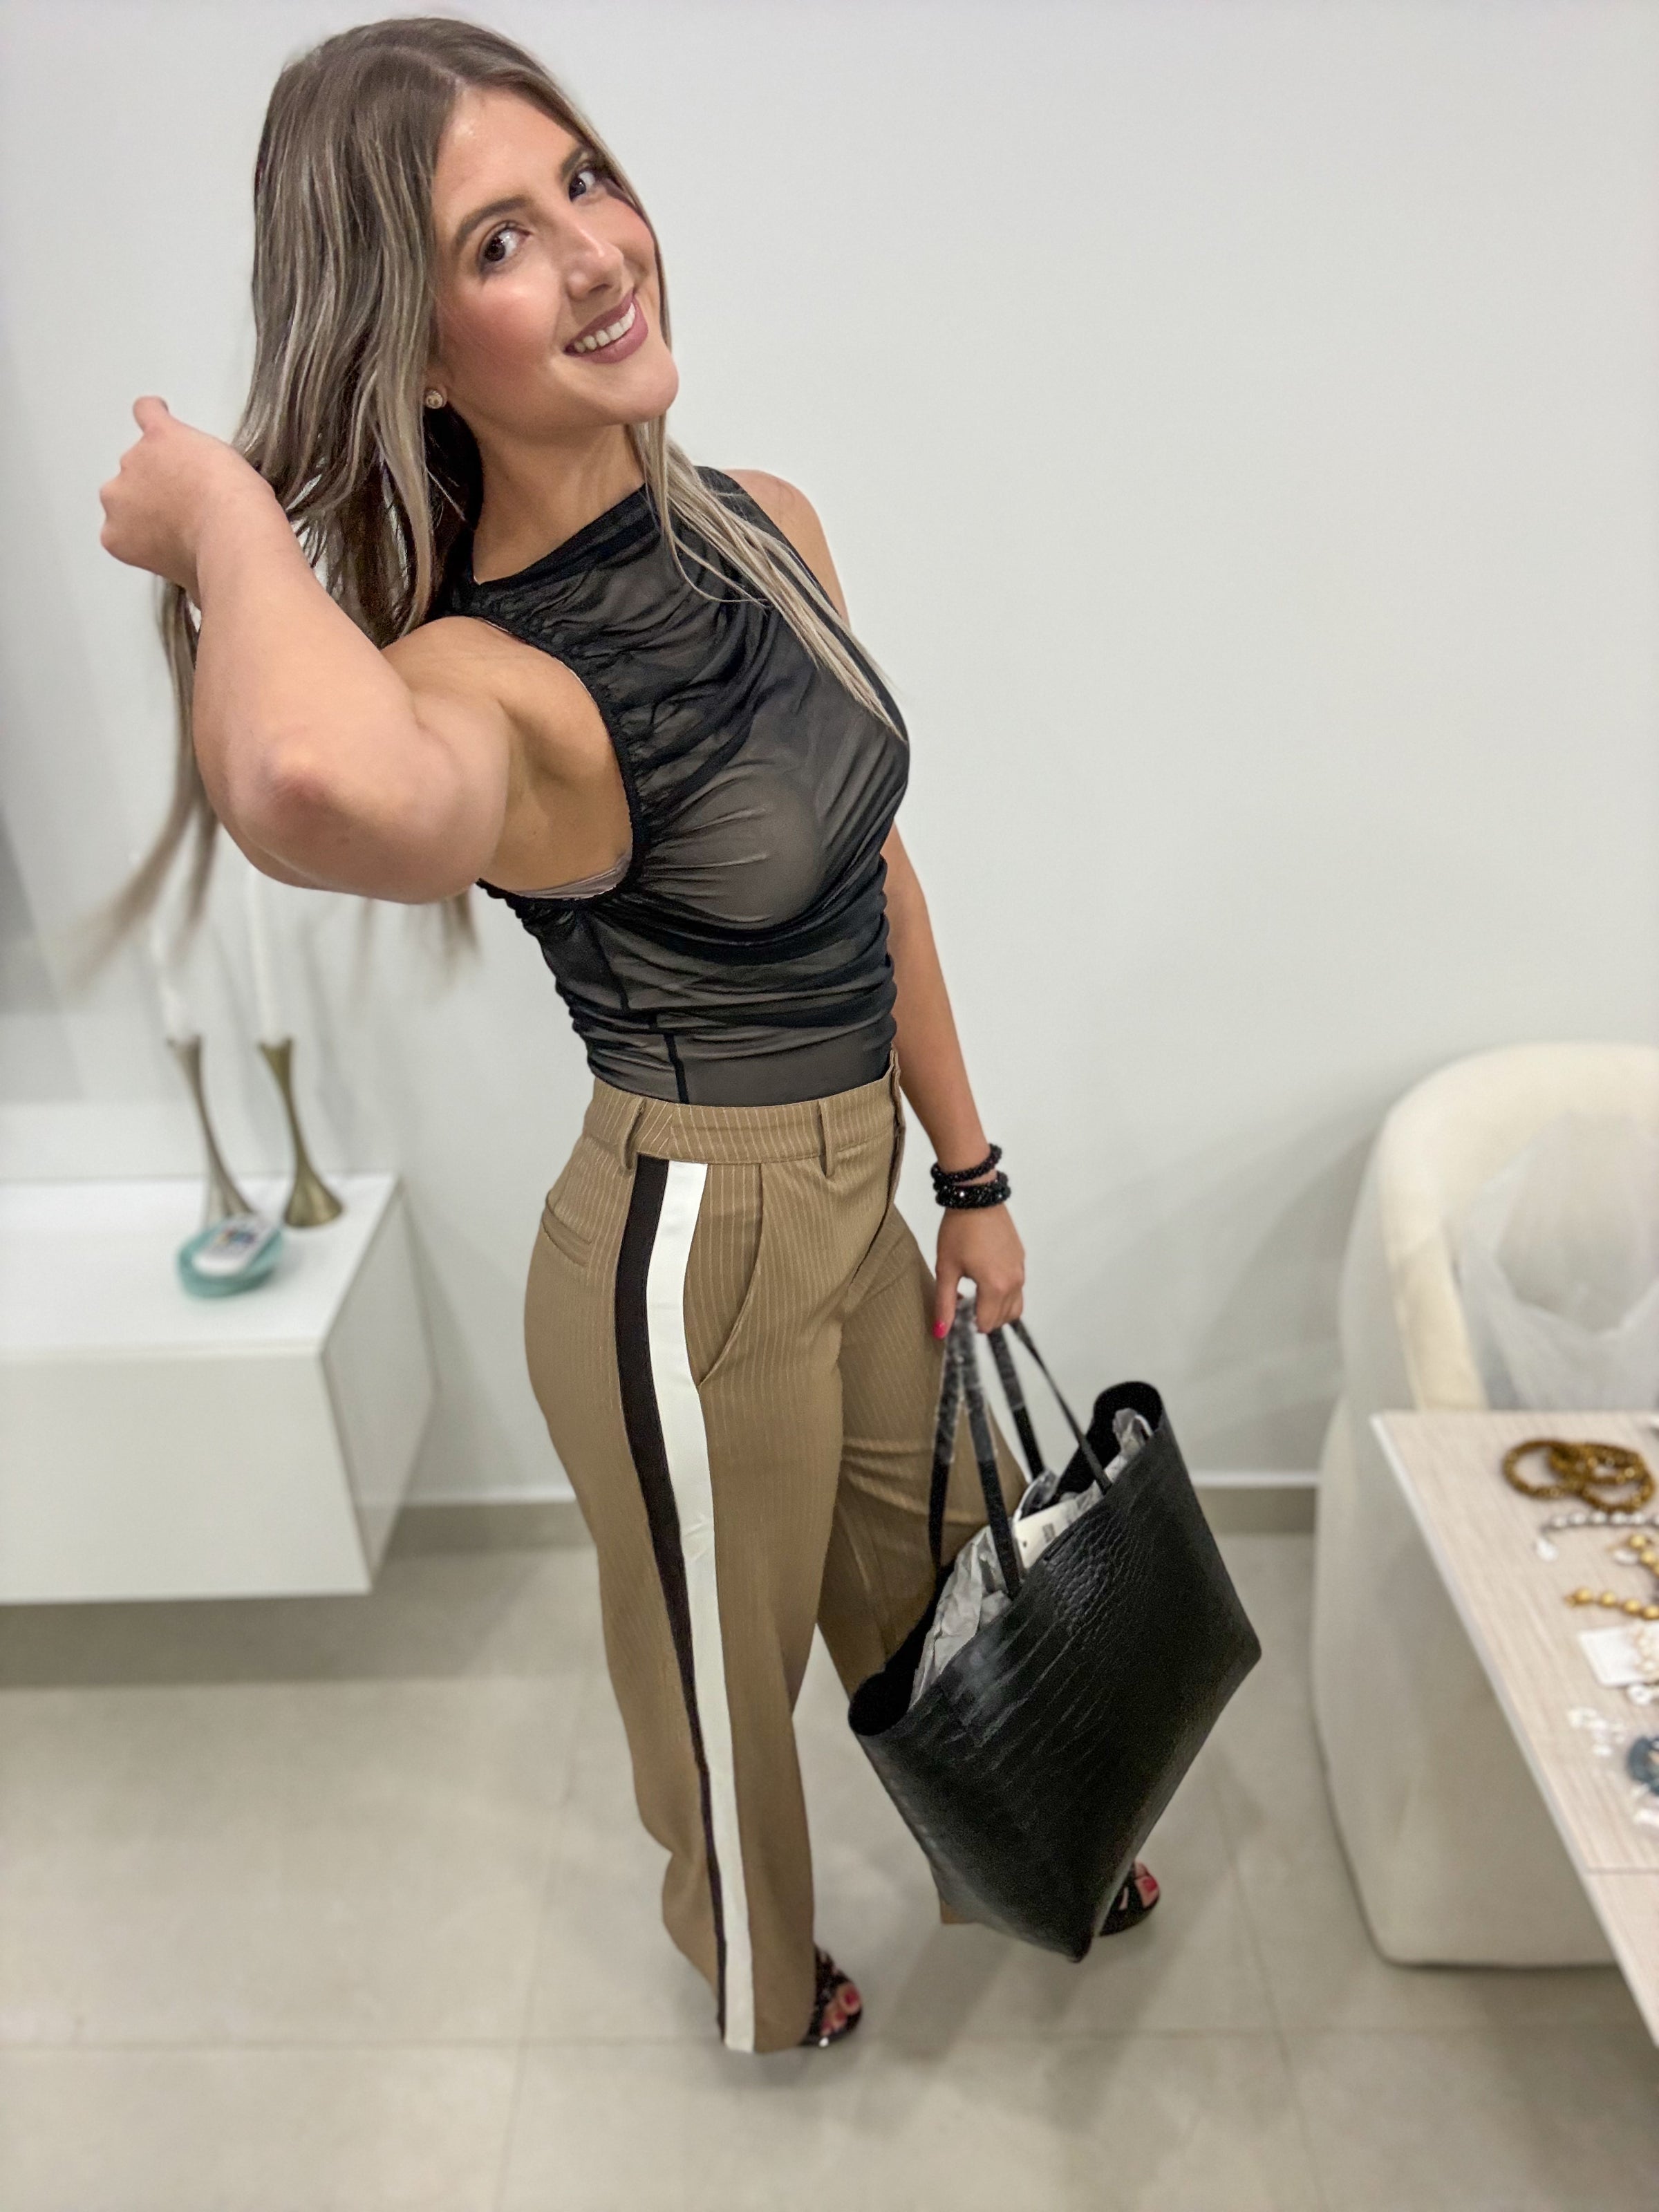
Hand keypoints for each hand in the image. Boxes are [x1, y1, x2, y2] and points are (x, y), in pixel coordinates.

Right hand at [98, 397, 268, 596]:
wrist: (233, 538)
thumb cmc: (217, 565)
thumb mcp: (188, 583)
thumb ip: (179, 566)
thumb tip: (202, 587)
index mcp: (117, 536)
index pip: (129, 521)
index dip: (158, 522)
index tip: (180, 526)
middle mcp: (116, 497)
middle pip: (136, 486)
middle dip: (163, 492)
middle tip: (198, 504)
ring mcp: (136, 462)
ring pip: (149, 456)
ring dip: (174, 462)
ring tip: (209, 479)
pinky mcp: (160, 436)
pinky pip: (147, 413)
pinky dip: (154, 412)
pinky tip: (161, 413)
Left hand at [933, 1203, 1024, 1337]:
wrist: (977, 1198)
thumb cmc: (958, 1231)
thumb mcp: (946, 1269)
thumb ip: (944, 1304)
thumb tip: (940, 1333)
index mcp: (995, 1286)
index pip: (987, 1323)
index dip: (970, 1325)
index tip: (957, 1315)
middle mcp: (1014, 1282)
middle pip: (1003, 1318)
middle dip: (984, 1319)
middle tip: (964, 1307)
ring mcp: (1020, 1271)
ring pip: (1015, 1307)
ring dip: (997, 1310)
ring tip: (977, 1298)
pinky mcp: (1021, 1260)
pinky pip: (1018, 1289)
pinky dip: (1005, 1295)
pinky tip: (986, 1280)